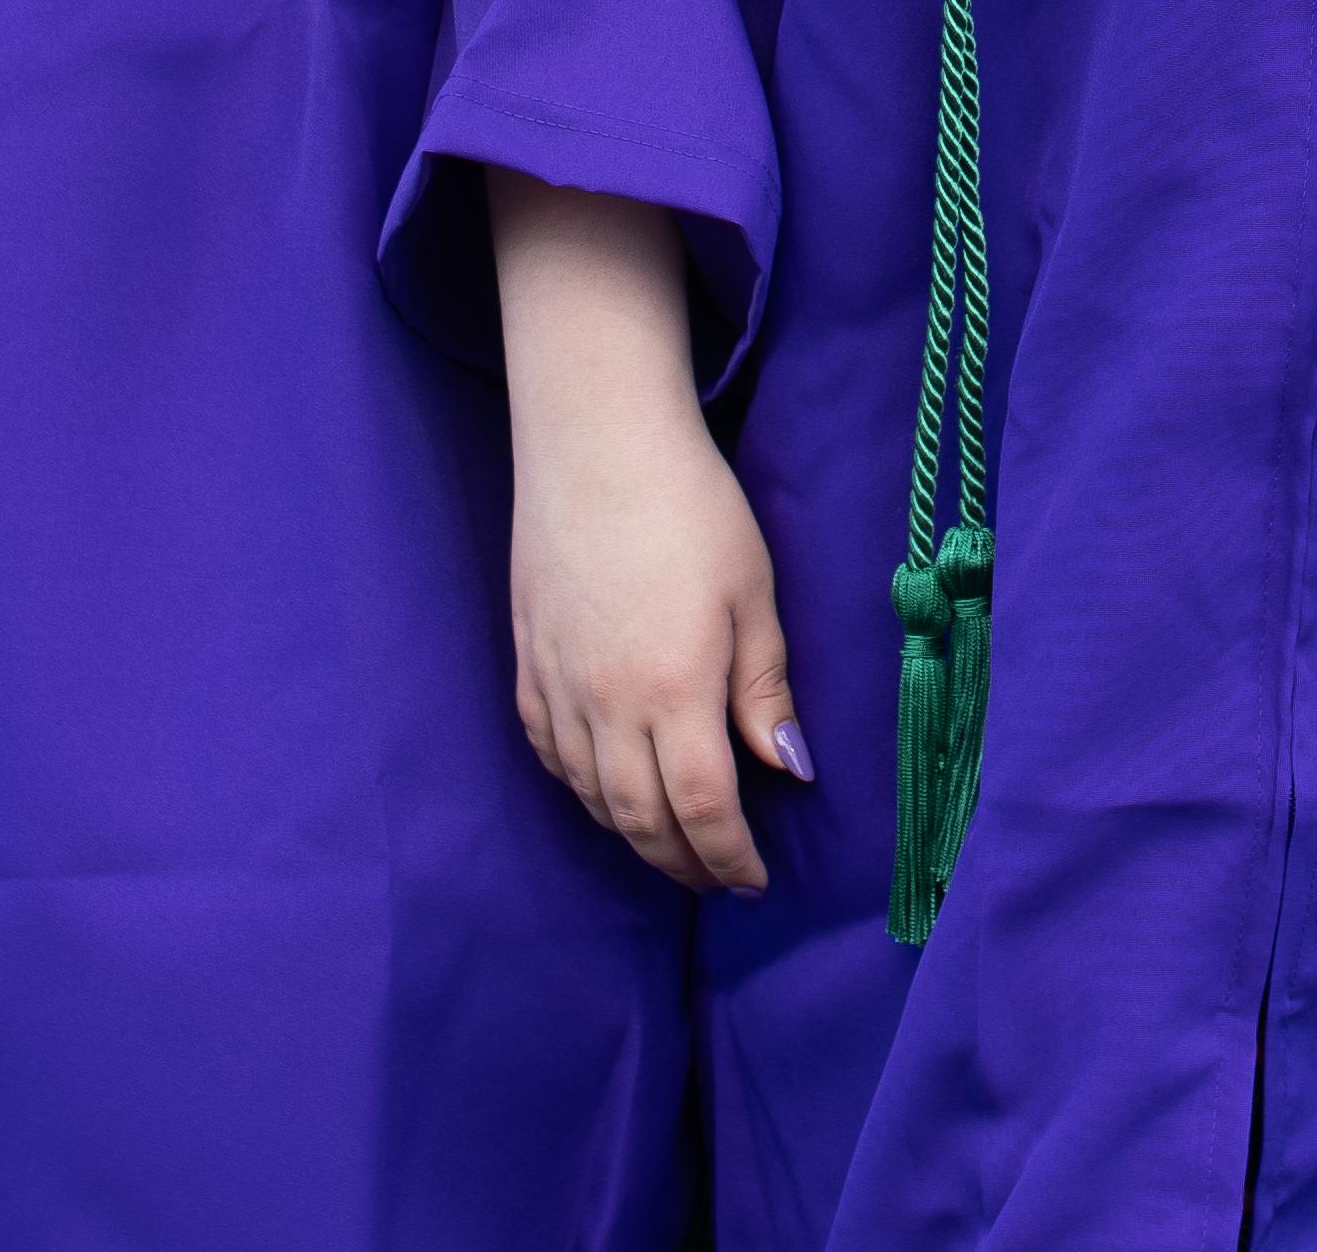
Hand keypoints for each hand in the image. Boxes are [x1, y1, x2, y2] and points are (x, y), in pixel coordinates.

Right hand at [493, 181, 806, 893]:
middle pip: (639, 821)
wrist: (596, 438)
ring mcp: (558, 686)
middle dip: (683, 864)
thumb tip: (790, 770)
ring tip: (671, 843)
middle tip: (718, 878)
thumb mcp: (753, 590)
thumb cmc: (691, 504)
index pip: (701, 811)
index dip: (729, 857)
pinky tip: (604, 786)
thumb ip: (765, 688)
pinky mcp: (527, 661)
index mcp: (674, 691)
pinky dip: (581, 788)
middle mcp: (606, 705)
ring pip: (589, 796)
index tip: (755, 879)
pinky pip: (548, 753)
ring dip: (633, 834)